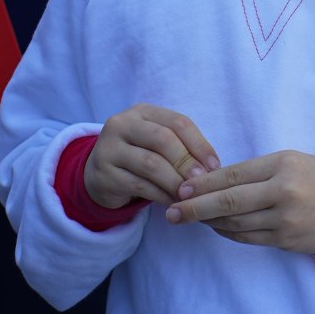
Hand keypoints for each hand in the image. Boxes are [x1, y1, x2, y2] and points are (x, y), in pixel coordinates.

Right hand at [84, 104, 220, 210]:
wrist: (99, 175)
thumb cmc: (139, 155)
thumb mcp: (158, 143)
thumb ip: (182, 147)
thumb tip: (212, 167)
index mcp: (142, 112)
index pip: (178, 122)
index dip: (200, 144)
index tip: (215, 165)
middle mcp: (122, 125)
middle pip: (163, 140)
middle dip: (187, 162)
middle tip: (202, 180)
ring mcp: (108, 149)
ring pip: (151, 164)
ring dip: (175, 181)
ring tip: (190, 194)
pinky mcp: (103, 175)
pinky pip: (139, 186)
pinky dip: (161, 195)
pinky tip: (173, 201)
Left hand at [165, 151, 314, 254]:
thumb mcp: (293, 162)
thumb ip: (257, 171)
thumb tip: (212, 181)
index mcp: (284, 165)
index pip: (233, 175)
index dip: (203, 184)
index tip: (180, 188)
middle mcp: (283, 192)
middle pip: (228, 202)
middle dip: (194, 208)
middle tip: (171, 213)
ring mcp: (284, 220)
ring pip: (234, 223)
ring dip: (208, 222)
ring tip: (189, 219)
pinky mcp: (285, 241)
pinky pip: (247, 238)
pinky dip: (228, 232)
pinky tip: (216, 226)